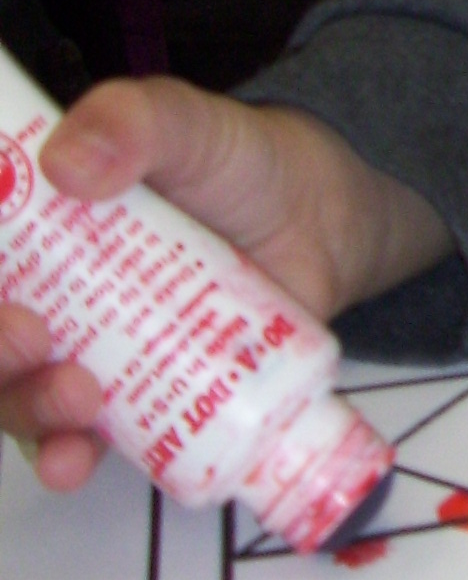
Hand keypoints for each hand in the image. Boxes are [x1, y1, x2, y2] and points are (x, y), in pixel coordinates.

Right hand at [0, 82, 450, 494]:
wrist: (324, 221)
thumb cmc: (242, 164)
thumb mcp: (192, 124)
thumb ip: (135, 119)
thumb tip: (65, 161)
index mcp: (36, 224)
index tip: (2, 293)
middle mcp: (46, 292)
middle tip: (32, 339)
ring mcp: (89, 350)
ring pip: (20, 395)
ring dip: (28, 408)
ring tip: (75, 398)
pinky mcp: (137, 397)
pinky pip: (85, 438)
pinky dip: (70, 456)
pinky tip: (77, 461)